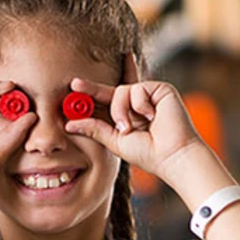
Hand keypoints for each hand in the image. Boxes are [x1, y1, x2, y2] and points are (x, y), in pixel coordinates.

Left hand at [64, 74, 204, 181]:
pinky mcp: (160, 89)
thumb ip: (94, 129)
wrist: (171, 155)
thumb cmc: (147, 153)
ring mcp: (148, 95)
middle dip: (91, 88)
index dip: (89, 95)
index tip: (73, 88)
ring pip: (120, 91)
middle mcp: (135, 104)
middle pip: (109, 91)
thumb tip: (68, 123)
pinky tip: (152, 116)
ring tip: (130, 127)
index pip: (104, 102)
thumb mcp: (114, 141)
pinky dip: (139, 104)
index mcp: (124, 116)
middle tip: (74, 84)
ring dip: (120, 110)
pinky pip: (137, 89)